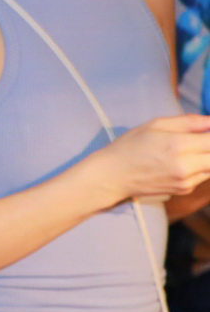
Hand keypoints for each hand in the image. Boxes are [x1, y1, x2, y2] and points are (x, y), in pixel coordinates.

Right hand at [90, 116, 209, 204]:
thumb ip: (188, 122)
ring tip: (189, 149)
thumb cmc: (130, 146)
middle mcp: (186, 166)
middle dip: (209, 146)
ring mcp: (187, 180)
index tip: (207, 131)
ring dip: (207, 157)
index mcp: (178, 145)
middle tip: (201, 140)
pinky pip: (204, 176)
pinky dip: (200, 167)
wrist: (113, 176)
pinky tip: (182, 161)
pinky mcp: (185, 189)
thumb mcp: (154, 125)